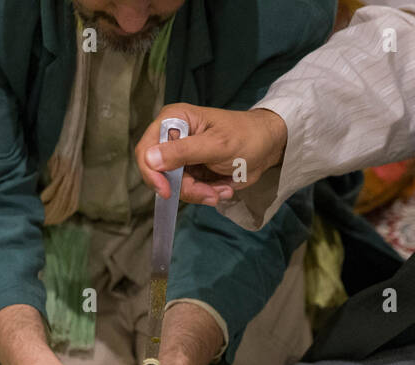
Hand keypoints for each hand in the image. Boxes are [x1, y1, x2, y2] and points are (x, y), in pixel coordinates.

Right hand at [137, 103, 286, 205]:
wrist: (268, 147)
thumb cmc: (245, 137)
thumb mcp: (215, 145)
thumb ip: (182, 152)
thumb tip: (149, 160)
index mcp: (174, 120)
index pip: (146, 149)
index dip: (152, 173)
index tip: (168, 192)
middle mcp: (172, 137)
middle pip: (160, 174)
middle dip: (186, 188)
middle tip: (210, 193)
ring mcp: (181, 156)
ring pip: (175, 187)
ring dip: (200, 193)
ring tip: (222, 189)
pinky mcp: (191, 171)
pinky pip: (188, 191)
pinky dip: (205, 194)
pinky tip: (223, 187)